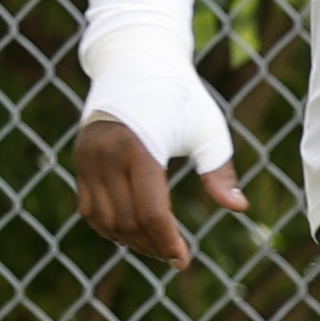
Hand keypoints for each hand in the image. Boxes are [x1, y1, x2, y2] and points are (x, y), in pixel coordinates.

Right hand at [74, 113, 245, 267]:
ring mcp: (88, 157)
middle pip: (127, 221)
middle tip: (175, 257)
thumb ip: (221, 171)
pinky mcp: (80, 158)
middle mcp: (107, 154)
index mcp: (140, 147)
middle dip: (152, 245)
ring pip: (103, 220)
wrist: (137, 60)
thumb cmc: (181, 96)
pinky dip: (109, 226)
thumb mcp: (208, 130)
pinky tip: (133, 232)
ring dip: (129, 240)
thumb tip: (239, 207)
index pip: (151, 211)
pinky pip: (89, 207)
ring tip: (157, 246)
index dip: (167, 241)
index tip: (182, 260)